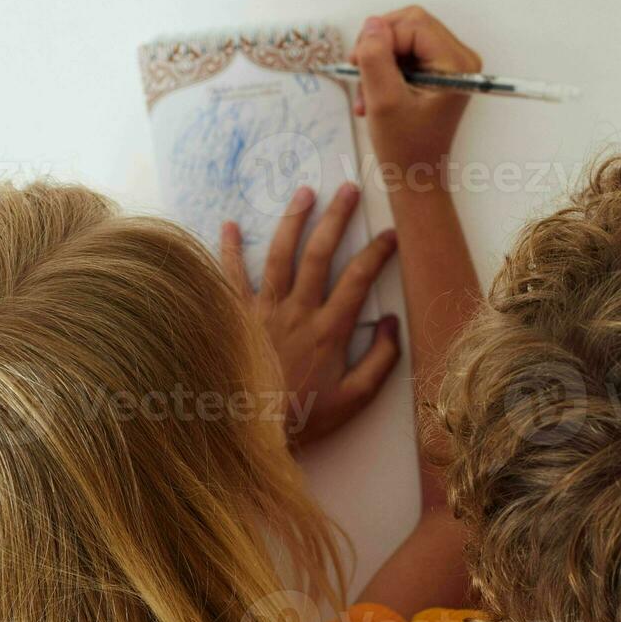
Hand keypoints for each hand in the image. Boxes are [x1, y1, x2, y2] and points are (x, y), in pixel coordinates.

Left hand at [221, 182, 400, 446]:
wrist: (247, 432)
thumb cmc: (304, 418)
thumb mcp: (355, 399)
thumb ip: (380, 360)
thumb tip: (392, 321)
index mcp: (329, 330)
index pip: (359, 278)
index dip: (378, 252)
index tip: (391, 233)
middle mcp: (297, 311)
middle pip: (320, 253)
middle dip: (337, 217)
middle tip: (349, 189)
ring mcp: (262, 311)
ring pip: (279, 255)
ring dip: (294, 220)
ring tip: (305, 192)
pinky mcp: (234, 317)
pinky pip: (230, 276)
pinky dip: (228, 249)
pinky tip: (229, 224)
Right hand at [350, 6, 480, 174]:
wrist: (416, 177)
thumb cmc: (404, 148)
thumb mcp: (383, 101)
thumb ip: (376, 58)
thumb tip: (372, 23)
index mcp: (456, 64)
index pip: (411, 24)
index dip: (379, 39)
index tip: (358, 66)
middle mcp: (460, 58)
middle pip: (409, 24)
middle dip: (378, 48)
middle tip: (358, 75)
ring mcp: (449, 64)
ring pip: (403, 38)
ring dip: (377, 62)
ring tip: (366, 96)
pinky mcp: (437, 72)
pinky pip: (405, 54)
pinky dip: (385, 70)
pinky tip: (373, 95)